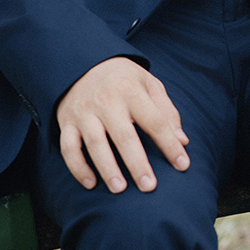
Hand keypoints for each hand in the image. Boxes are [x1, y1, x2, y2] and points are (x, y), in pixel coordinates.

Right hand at [56, 57, 189, 193]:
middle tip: (149, 186)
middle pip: (123, 136)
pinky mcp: (66, 122)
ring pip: (94, 143)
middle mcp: (107, 101)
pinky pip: (68, 147)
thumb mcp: (149, 84)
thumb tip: (183, 141)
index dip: (169, 144)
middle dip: (137, 163)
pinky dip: (78, 167)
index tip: (182, 164)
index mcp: (131, 91)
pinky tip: (91, 183)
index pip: (154, 121)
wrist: (82, 60)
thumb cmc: (123, 78)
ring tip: (120, 189)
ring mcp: (84, 112)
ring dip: (107, 168)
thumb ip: (166, 111)